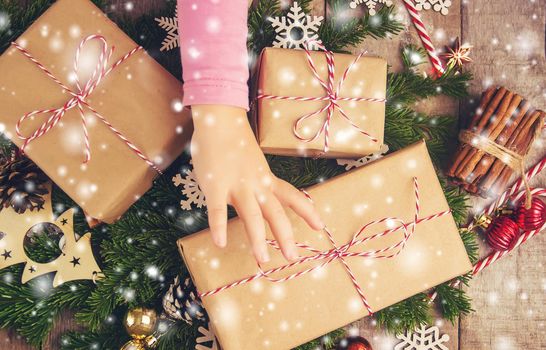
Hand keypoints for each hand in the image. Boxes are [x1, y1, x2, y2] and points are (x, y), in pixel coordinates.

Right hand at [190, 105, 323, 262]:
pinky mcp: (215, 185)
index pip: (292, 196)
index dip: (307, 212)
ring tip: (262, 260)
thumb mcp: (253, 161)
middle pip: (275, 212)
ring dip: (257, 239)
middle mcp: (256, 184)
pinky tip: (220, 243)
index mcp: (266, 178)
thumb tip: (261, 196)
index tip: (320, 227)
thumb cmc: (234, 141)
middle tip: (292, 257)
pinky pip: (217, 209)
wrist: (219, 118)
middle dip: (285, 236)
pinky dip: (218, 226)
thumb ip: (257, 180)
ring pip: (250, 215)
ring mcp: (236, 185)